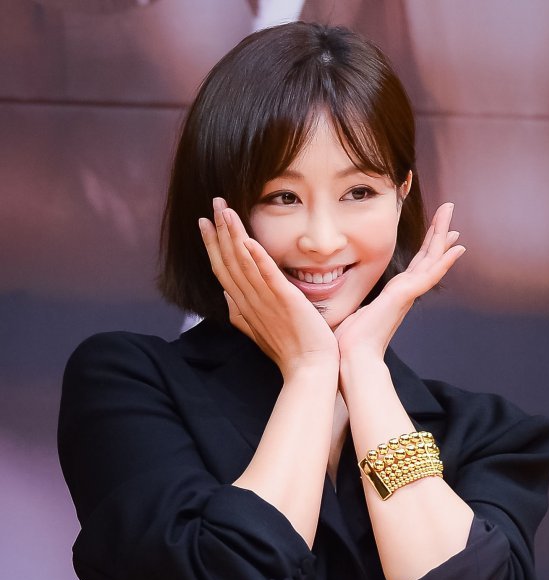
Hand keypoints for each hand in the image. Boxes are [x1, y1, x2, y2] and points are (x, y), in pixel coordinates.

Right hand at [199, 198, 337, 377]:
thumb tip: (227, 297)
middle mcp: (249, 301)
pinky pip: (267, 275)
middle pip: (227, 261)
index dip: (212, 245)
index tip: (204, 223)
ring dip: (232, 234)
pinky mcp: (285, 300)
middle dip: (218, 232)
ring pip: (242, 262)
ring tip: (224, 210)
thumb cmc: (289, 351)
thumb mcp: (258, 331)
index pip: (223, 270)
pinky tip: (247, 239)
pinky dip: (256, 257)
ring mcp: (265, 300)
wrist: (308, 369)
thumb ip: (241, 313)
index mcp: (244, 306)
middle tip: (212, 205)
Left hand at [335, 203, 464, 360]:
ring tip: (451, 214)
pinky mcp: (404, 297)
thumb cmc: (348, 341)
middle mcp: (404, 293)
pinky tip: (456, 249)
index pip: (415, 264)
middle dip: (438, 232)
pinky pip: (429, 276)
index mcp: (393, 295)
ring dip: (442, 235)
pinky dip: (444, 262)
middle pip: (427, 256)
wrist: (352, 358)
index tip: (436, 230)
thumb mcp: (351, 313)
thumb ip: (354, 303)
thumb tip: (340, 299)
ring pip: (431, 259)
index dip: (427, 246)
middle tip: (449, 210)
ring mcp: (407, 295)